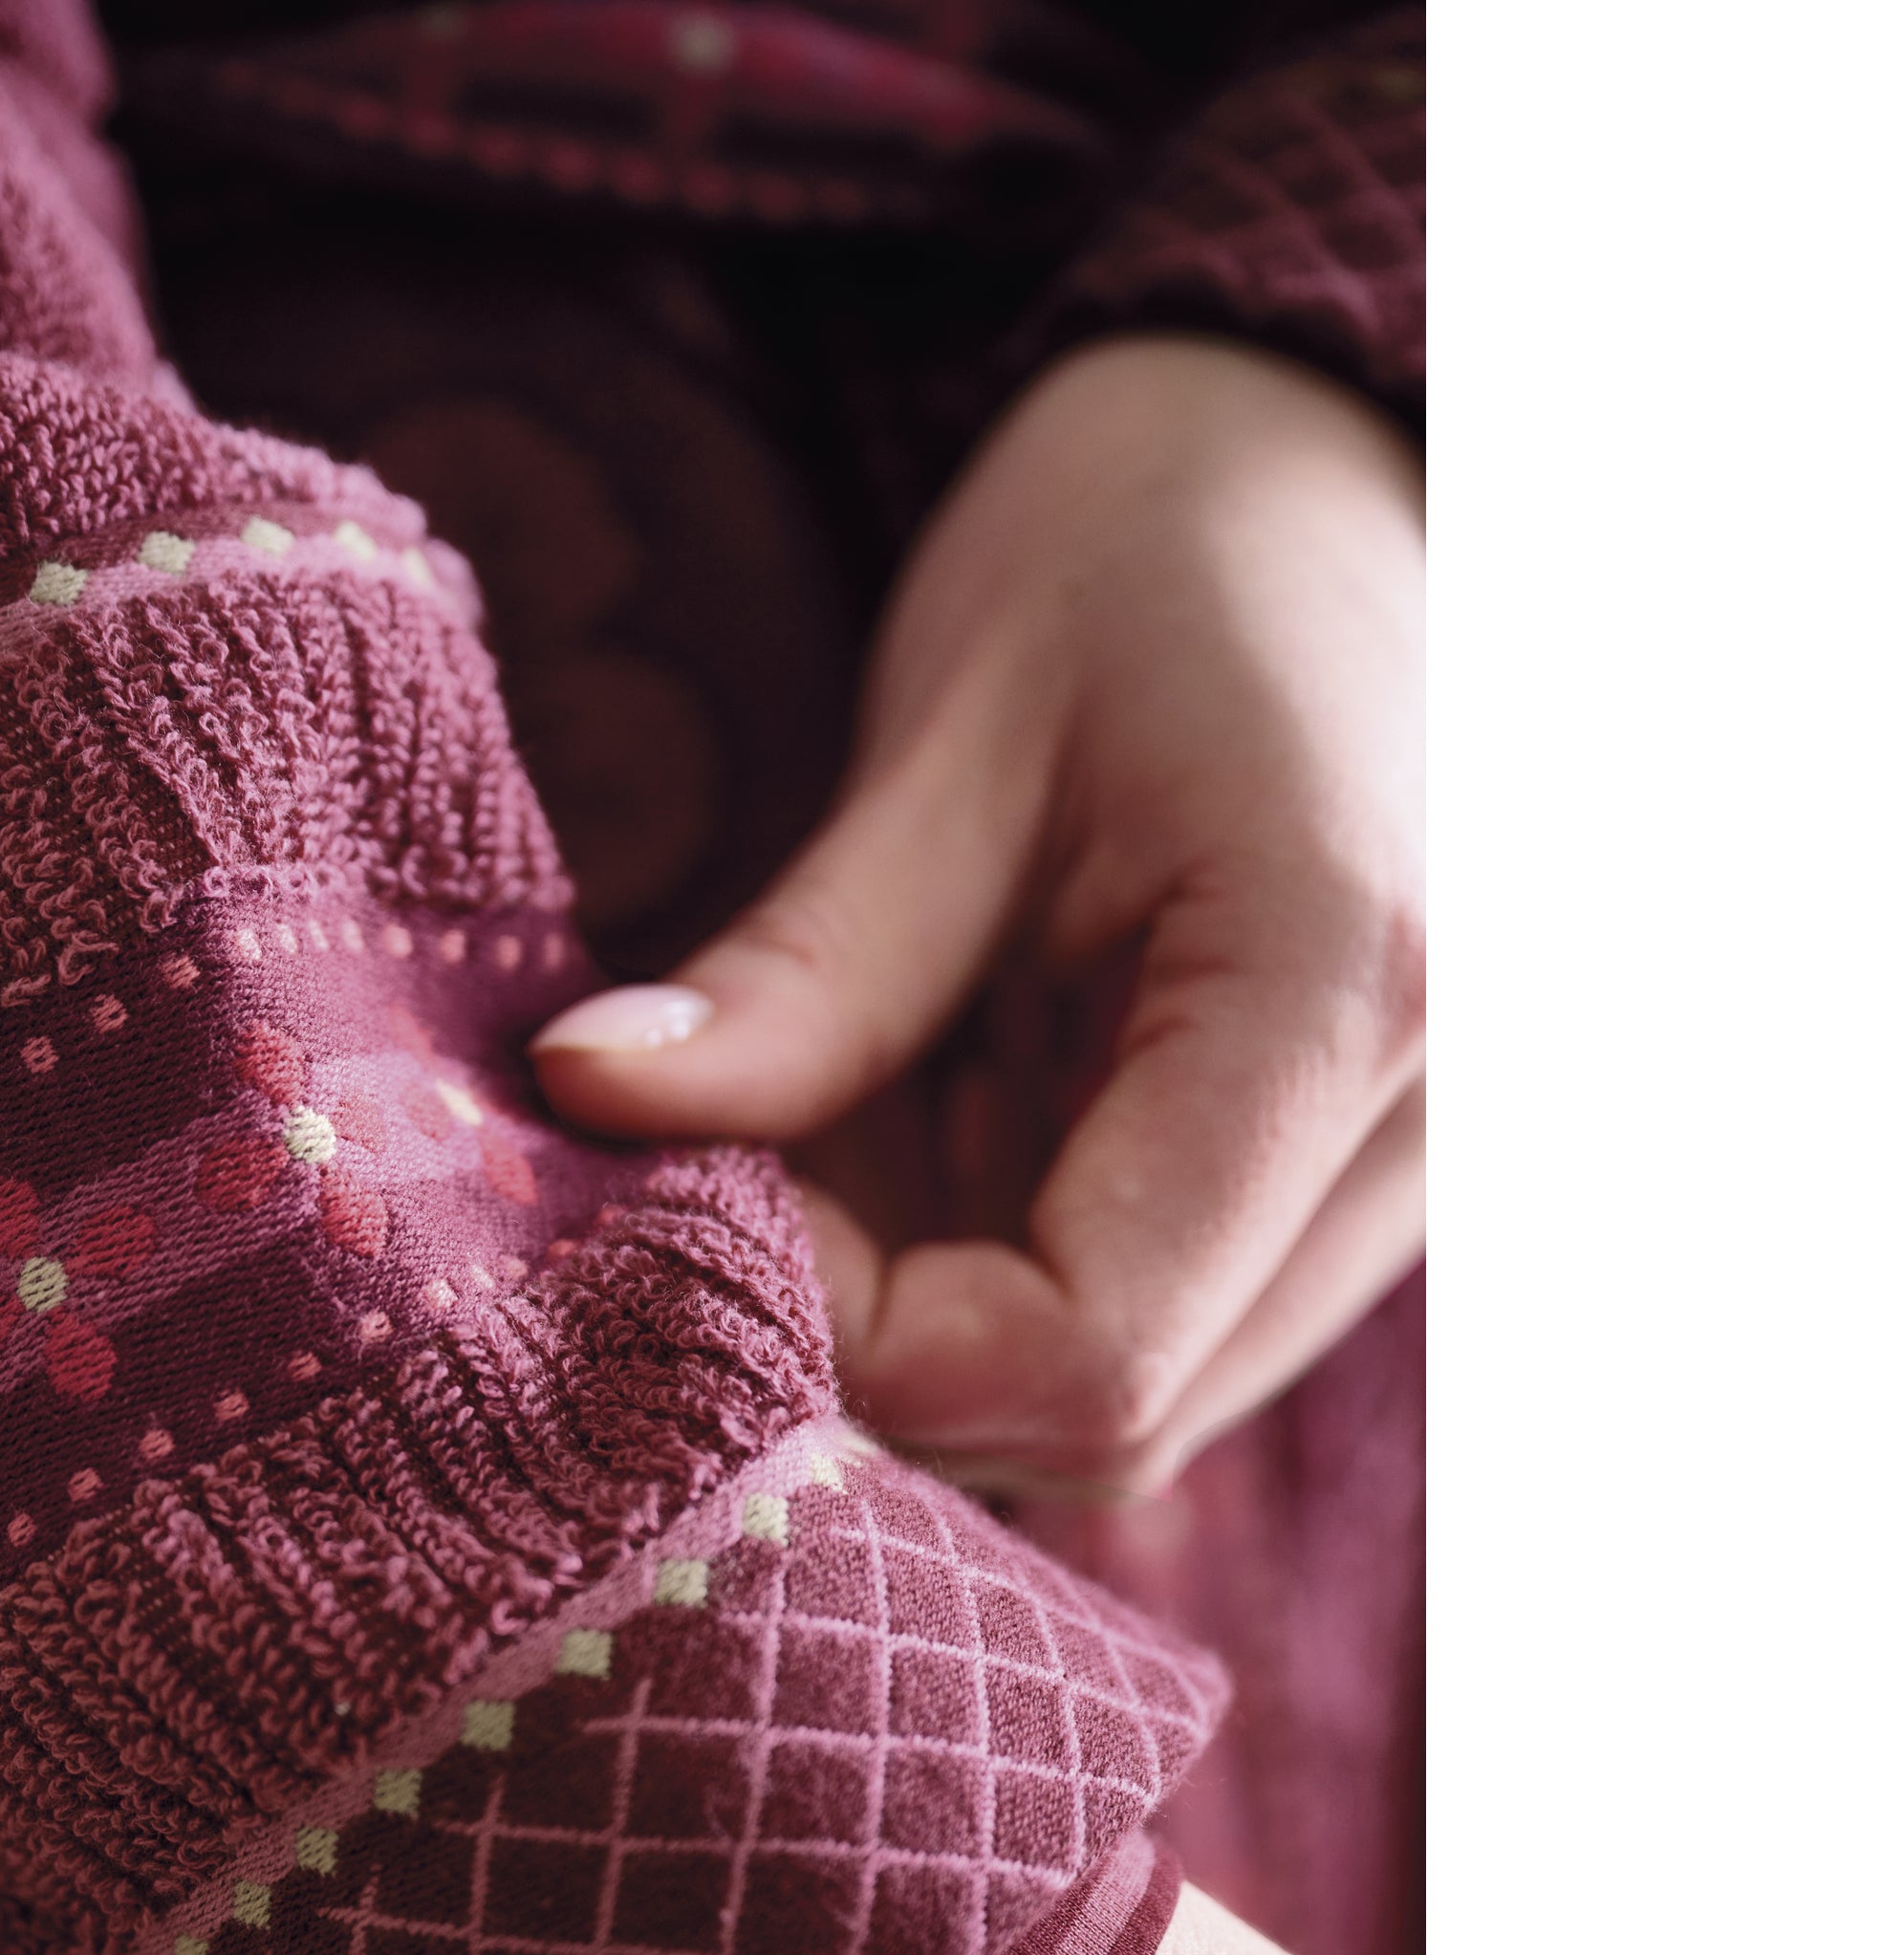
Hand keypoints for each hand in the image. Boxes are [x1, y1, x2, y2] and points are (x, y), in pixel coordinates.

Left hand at [531, 336, 1423, 1493]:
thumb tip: (579, 1104)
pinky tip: (955, 1120)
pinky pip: (1157, 1332)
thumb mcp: (954, 737)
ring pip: (1132, 1407)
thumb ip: (795, 976)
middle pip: (1105, 1418)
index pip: (1083, 1353)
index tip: (707, 1199)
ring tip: (861, 1112)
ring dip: (940, 1317)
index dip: (855, 1335)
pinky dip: (1007, 1277)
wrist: (1335, 480)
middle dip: (881, 1342)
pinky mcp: (1358, 1197)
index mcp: (1346, 991)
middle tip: (740, 1171)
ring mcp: (1416, 1183)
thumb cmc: (1152, 554)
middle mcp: (1430, 1136)